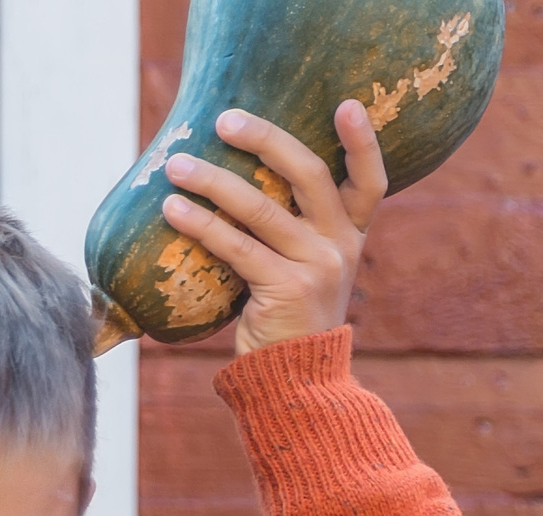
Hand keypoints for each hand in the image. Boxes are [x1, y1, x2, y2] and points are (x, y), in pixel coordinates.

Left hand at [162, 102, 384, 353]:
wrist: (296, 384)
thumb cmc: (288, 319)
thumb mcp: (305, 270)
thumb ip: (291, 228)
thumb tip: (233, 174)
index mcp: (351, 237)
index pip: (371, 182)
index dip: (363, 142)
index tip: (347, 104)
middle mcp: (341, 247)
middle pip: (310, 174)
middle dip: (266, 139)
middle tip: (224, 119)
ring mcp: (317, 268)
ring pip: (261, 207)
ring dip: (213, 180)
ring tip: (176, 165)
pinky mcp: (286, 290)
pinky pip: (236, 246)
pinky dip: (200, 224)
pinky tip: (172, 209)